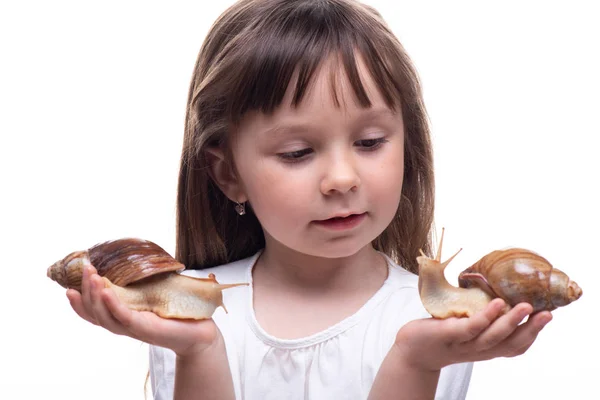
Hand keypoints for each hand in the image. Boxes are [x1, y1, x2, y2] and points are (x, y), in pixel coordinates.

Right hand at [66, 264, 219, 356]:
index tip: (68, 288)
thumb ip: (143, 281)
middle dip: (86, 291)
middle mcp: (124, 324)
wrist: (200, 331)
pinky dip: (113, 304)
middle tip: (85, 270)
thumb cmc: (177, 311)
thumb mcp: (155, 293)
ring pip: (104, 316)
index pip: (93, 314)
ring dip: (95, 295)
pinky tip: (106, 291)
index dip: (79, 304)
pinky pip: (124, 316)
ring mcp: (133, 327)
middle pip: (95, 312)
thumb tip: (138, 255)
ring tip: (93, 277)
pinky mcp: (145, 327)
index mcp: (123, 317)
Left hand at [394, 298, 551, 371]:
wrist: (412, 349)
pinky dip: (486, 317)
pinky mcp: (449, 335)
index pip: (515, 345)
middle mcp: (479, 349)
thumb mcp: (465, 325)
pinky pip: (471, 328)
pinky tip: (496, 305)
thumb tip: (493, 283)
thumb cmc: (441, 333)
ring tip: (526, 306)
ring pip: (493, 336)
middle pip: (510, 343)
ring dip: (512, 322)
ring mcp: (465, 344)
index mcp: (486, 347)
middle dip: (530, 329)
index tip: (548, 316)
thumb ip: (480, 313)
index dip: (533, 333)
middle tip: (547, 314)